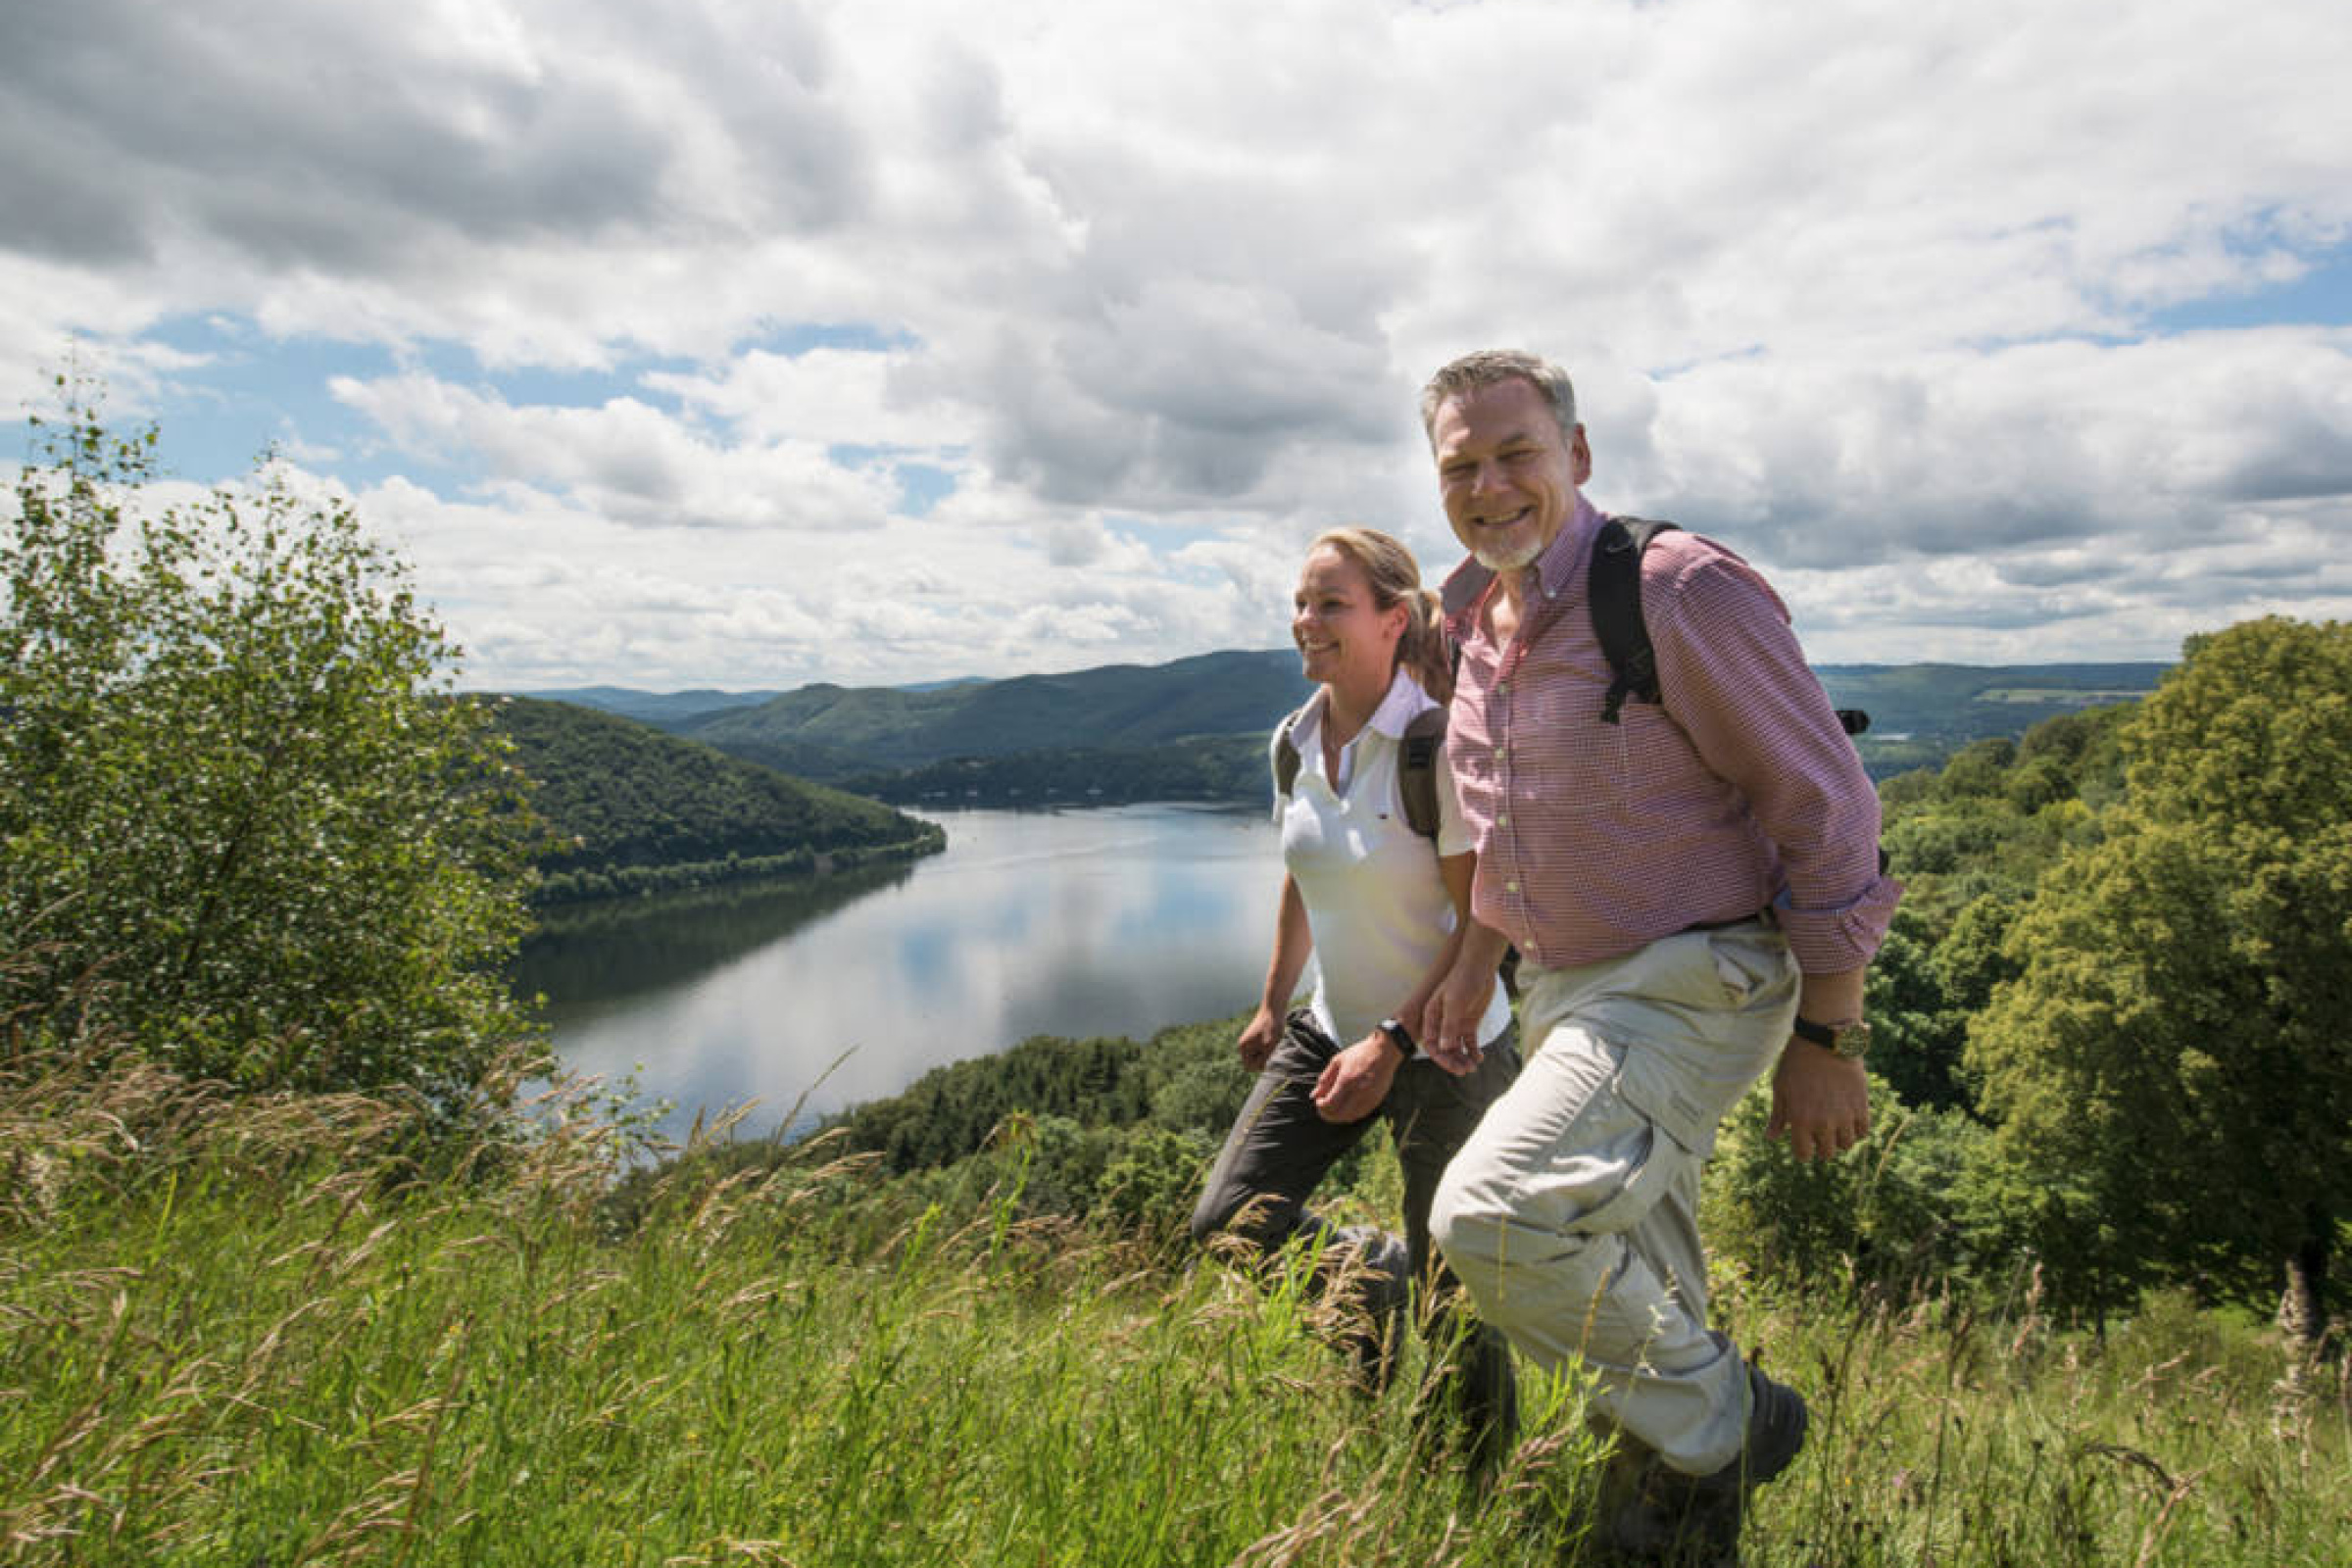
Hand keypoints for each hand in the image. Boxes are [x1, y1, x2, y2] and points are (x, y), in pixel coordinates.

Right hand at [1236, 1006, 1282, 1073]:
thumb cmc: (1272, 1027)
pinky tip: (1272, 1038)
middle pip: (1254, 1061)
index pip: (1249, 1067)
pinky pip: (1262, 1049)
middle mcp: (1244, 1045)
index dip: (1259, 1065)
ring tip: (1272, 1041)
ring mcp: (1250, 1041)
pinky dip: (1268, 1047)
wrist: (1274, 1008)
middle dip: (1263, 1057)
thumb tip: (1260, 1069)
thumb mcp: (1268, 1046)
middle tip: (1270, 1046)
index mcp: (1243, 1047)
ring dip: (1267, 1052)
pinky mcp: (1256, 1037)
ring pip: (1260, 1055)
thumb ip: (1262, 1060)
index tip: (1267, 1055)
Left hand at [1312, 1035, 1399, 1122]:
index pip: (1330, 1104)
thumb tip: (1314, 1095)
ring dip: (1338, 1117)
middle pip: (1338, 1115)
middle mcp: (1358, 1092)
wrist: (1384, 1051)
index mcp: (1346, 1081)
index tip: (1318, 1101)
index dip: (1321, 1106)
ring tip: (1333, 1109)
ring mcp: (1368, 1098)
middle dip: (1327, 1114)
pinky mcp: (1376, 1101)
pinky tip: (1346, 1107)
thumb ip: (1325, 1079)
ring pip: (1349, 1117)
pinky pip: (1360, 1115)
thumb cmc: (1360, 1054)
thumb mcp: (1337, 1061)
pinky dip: (1350, 1115)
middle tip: (1323, 1108)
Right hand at [1422, 966, 1493, 1075]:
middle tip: (1464, 1071)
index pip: (1431, 1043)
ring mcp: (1456, 1023)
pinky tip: (1479, 1058)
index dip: (1440, 1057)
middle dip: (1452, 1061)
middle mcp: (1442, 1022)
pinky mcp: (1469, 1023)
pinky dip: (1473, 1051)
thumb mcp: (1455, 1003)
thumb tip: (1445, 1048)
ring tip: (1472, 1067)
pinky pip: (1469, 1042)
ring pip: (1456, 1047)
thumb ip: (1450, 1026)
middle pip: (1444, 1048)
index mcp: (1432, 1016)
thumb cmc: (1463, 980)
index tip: (1452, 1067)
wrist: (1480, 967)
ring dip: (1463, 1058)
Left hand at [1767, 1041, 1869, 1160]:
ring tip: (1834, 1125)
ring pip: (1846, 1144)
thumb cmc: (1797, 1062)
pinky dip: (1856, 1129)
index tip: (1803, 1143)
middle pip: (1827, 1153)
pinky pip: (1863, 1131)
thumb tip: (1771, 1138)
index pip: (1804, 1155)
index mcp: (1799, 1120)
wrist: (1824, 1041)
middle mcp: (1823, 1123)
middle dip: (1821, 1146)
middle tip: (1819, 1133)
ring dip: (1839, 1138)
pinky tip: (1848, 1118)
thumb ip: (1778, 1115)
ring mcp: (1844, 1116)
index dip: (1803, 1151)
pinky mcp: (1861, 1106)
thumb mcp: (1781, 1087)